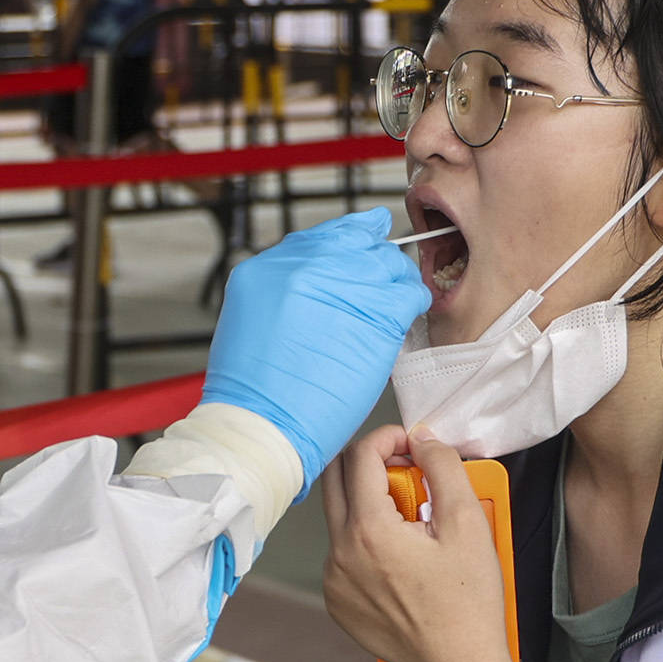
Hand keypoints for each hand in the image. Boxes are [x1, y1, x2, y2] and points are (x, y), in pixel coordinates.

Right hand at [200, 209, 430, 497]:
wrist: (263, 426)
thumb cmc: (253, 391)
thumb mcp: (250, 321)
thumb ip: (283, 290)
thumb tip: (317, 282)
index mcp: (268, 268)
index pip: (321, 236)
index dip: (347, 239)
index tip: (362, 242)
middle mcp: (305, 267)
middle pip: (358, 242)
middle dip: (372, 261)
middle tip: (378, 284)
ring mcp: (344, 287)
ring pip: (389, 263)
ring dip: (394, 281)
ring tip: (389, 306)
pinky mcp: (378, 314)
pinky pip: (410, 292)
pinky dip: (412, 302)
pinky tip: (403, 317)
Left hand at [319, 426, 512, 661]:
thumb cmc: (467, 602)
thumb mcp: (468, 523)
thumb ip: (443, 468)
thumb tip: (423, 440)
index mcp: (367, 530)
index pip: (360, 456)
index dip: (388, 438)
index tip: (414, 445)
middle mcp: (338, 552)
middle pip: (336, 480)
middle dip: (372, 464)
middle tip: (411, 474)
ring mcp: (333, 579)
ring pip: (340, 519)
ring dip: (370, 505)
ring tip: (415, 525)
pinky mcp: (336, 601)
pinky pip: (342, 554)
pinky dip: (366, 541)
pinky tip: (403, 559)